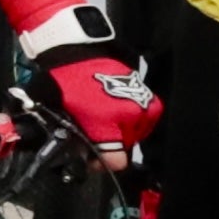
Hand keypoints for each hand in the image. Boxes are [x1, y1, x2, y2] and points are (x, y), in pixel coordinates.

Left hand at [44, 48, 163, 158]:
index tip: (92, 159)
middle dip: (109, 146)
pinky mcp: (152, 101)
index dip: (101, 163)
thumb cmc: (70, 84)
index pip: (116, 159)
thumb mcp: (65, 115)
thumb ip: (81, 141)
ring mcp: (146, 108)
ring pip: (135, 137)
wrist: (82, 55)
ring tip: (105, 121)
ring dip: (121, 134)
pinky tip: (117, 114)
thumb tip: (99, 161)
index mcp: (110, 120)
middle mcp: (133, 115)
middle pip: (125, 149)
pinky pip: (144, 125)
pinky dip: (132, 124)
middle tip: (95, 135)